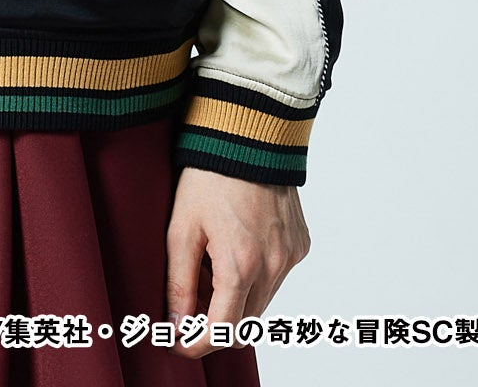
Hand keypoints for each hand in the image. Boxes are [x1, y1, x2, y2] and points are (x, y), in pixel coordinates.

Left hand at [164, 168, 309, 358]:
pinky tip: (236, 246)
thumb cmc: (209, 175)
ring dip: (236, 298)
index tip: (179, 342)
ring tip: (211, 263)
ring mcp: (291, 257)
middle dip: (215, 322)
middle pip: (244, 323)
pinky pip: (277, 277)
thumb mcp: (181, 228)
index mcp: (241, 265)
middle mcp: (273, 267)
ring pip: (262, 303)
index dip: (198, 344)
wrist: (247, 133)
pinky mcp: (300, 245)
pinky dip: (257, 276)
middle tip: (189, 302)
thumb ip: (180, 283)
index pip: (222, 331)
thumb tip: (177, 324)